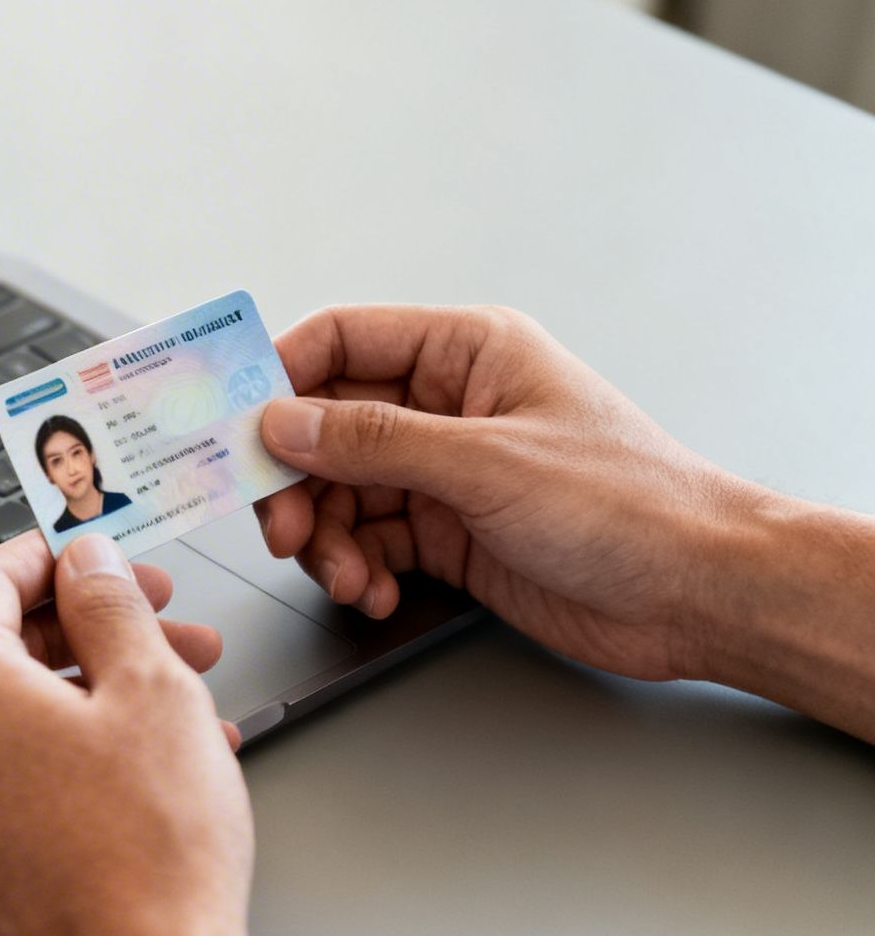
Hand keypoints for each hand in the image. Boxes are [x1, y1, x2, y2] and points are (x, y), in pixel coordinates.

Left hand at [0, 532, 257, 935]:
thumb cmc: (147, 856)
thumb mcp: (152, 689)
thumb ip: (110, 604)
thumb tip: (87, 560)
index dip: (53, 556)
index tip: (100, 556)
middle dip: (94, 632)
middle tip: (170, 629)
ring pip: (12, 719)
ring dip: (96, 697)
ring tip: (186, 707)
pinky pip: (7, 780)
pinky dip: (70, 758)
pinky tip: (148, 770)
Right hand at [254, 305, 767, 681]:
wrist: (700, 594)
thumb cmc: (633, 505)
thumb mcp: (489, 464)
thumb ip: (376, 441)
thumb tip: (284, 422)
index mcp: (466, 353)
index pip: (341, 341)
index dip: (278, 378)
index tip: (234, 427)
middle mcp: (449, 407)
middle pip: (326, 428)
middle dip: (296, 482)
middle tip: (283, 528)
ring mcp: (446, 472)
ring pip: (340, 493)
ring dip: (327, 540)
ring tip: (347, 577)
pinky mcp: (449, 534)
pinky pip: (369, 542)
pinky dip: (358, 571)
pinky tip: (377, 591)